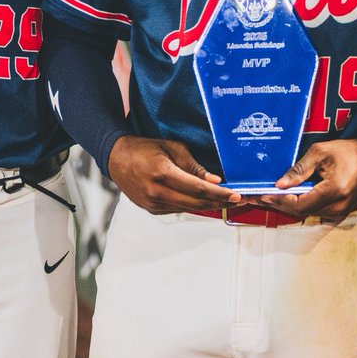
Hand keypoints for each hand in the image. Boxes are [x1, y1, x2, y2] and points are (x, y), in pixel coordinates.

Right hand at [107, 136, 239, 215]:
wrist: (117, 158)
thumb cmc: (146, 148)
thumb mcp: (172, 148)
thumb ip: (193, 166)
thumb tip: (214, 180)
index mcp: (163, 173)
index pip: (198, 188)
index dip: (219, 194)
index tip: (236, 196)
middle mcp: (157, 192)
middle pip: (196, 202)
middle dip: (220, 203)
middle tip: (239, 201)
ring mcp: (153, 204)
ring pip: (188, 208)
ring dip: (209, 206)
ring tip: (227, 202)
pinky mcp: (151, 209)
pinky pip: (178, 208)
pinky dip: (192, 205)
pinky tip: (205, 201)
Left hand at [249, 136, 356, 222]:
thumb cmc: (349, 151)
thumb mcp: (322, 152)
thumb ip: (301, 169)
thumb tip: (280, 184)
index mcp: (335, 190)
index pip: (300, 204)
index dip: (279, 201)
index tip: (261, 194)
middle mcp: (337, 207)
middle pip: (300, 212)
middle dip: (277, 204)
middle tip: (255, 197)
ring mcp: (339, 213)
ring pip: (306, 213)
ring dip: (286, 205)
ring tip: (265, 197)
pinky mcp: (339, 212)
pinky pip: (314, 211)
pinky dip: (298, 205)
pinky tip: (285, 198)